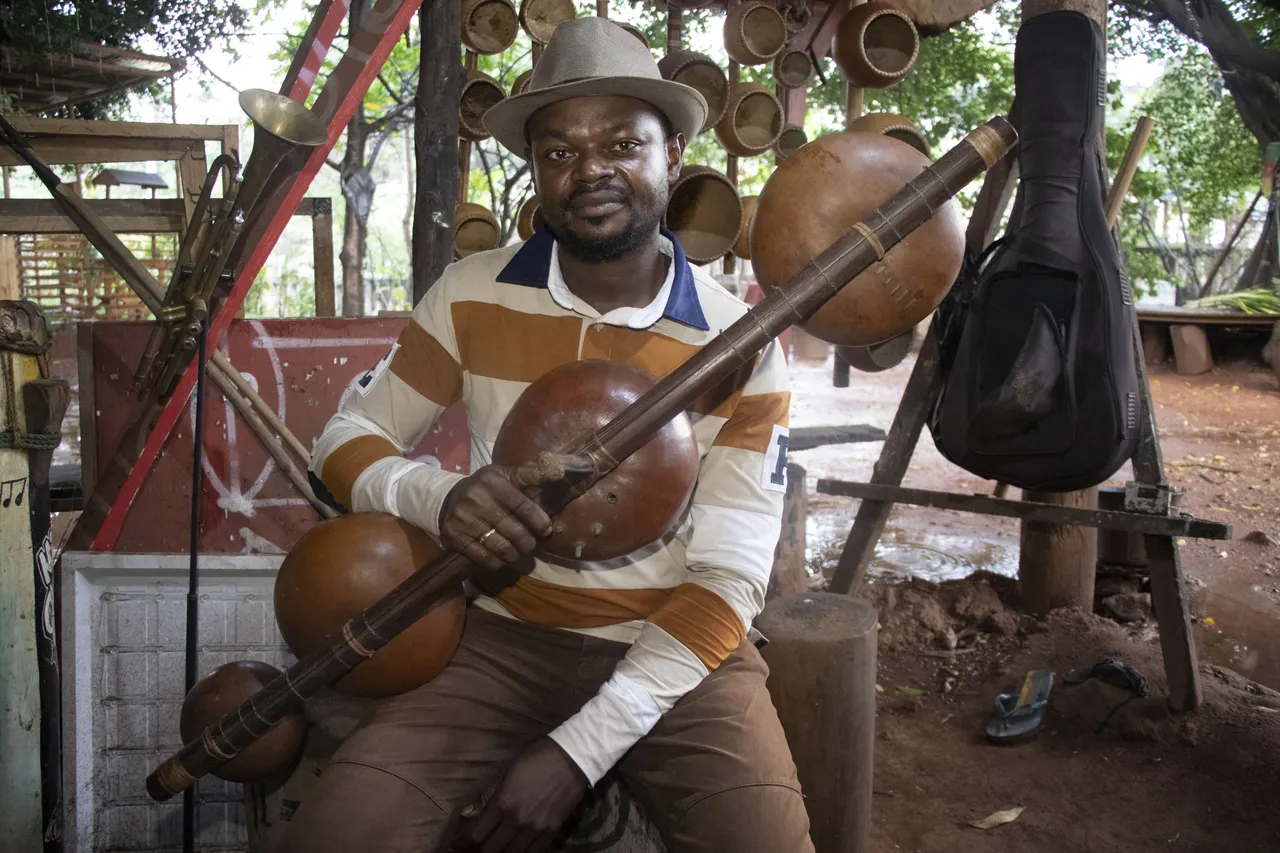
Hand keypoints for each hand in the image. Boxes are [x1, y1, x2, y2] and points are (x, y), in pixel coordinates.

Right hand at [439, 464, 553, 569]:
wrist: (448, 498)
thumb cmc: (485, 488)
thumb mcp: (504, 475)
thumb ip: (530, 474)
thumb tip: (558, 472)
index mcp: (492, 482)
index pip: (522, 506)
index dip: (538, 521)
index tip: (546, 530)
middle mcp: (476, 499)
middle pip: (514, 531)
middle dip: (528, 542)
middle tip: (530, 544)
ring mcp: (464, 519)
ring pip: (501, 547)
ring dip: (514, 554)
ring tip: (517, 552)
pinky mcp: (454, 536)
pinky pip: (484, 557)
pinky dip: (497, 562)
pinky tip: (501, 559)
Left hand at [451, 738, 587, 852]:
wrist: (572, 758)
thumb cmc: (535, 759)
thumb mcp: (506, 772)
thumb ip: (487, 797)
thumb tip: (469, 815)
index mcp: (503, 803)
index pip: (475, 834)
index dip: (460, 844)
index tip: (453, 846)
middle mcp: (517, 821)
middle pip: (490, 850)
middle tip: (468, 851)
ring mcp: (535, 830)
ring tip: (489, 851)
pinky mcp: (551, 833)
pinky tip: (513, 851)